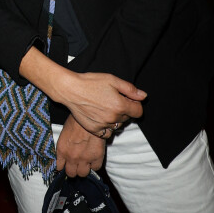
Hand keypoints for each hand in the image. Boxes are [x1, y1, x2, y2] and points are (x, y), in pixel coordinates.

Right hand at [19, 47, 145, 136]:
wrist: (70, 90)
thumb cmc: (90, 82)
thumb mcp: (112, 80)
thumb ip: (130, 89)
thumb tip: (143, 96)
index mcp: (120, 105)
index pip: (138, 111)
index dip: (135, 104)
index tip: (127, 99)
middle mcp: (114, 118)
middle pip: (127, 118)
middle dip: (124, 110)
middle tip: (112, 100)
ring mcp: (104, 125)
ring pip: (117, 126)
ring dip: (115, 119)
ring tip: (104, 108)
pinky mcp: (94, 129)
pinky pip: (107, 133)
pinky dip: (106, 127)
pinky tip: (100, 117)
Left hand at [56, 115, 104, 176]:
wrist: (89, 115)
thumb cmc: (75, 121)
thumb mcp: (64, 134)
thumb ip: (65, 148)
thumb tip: (65, 156)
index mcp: (62, 150)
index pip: (59, 167)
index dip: (63, 166)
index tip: (66, 164)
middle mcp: (72, 157)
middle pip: (71, 174)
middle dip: (73, 169)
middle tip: (76, 164)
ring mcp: (85, 159)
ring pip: (83, 174)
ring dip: (84, 169)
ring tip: (85, 162)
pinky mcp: (97, 157)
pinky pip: (95, 168)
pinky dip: (94, 164)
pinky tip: (93, 158)